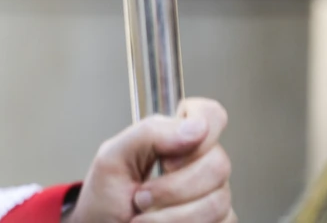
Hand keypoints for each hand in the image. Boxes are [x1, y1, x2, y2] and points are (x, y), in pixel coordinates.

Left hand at [63, 98, 233, 222]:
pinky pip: (221, 222)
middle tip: (142, 195)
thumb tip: (196, 126)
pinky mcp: (218, 221)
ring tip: (145, 214)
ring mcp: (211, 194)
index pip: (210, 114)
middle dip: (173, 187)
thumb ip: (149, 134)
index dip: (201, 131)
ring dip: (172, 215)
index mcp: (174, 137)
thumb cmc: (105, 198)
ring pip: (217, 201)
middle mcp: (198, 163)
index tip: (168, 158)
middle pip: (218, 164)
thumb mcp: (113, 158)